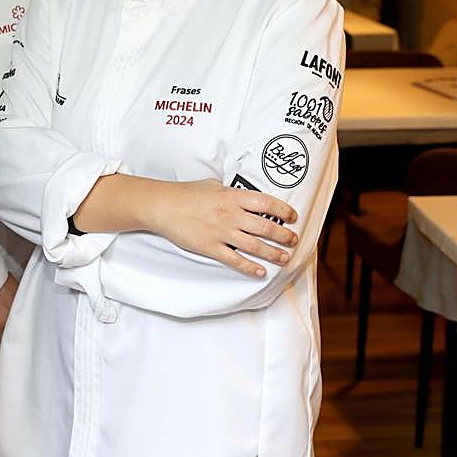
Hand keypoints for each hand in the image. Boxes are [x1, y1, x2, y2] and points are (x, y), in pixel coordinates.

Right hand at [145, 179, 298, 277]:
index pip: (266, 203)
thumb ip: (231, 193)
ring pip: (255, 245)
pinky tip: (260, 271)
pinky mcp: (210, 247)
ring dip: (273, 253)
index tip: (292, 216)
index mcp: (232, 196)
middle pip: (265, 226)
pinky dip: (250, 267)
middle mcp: (230, 214)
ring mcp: (221, 232)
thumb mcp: (213, 185)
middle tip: (293, 240)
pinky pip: (235, 260)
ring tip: (284, 258)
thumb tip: (245, 197)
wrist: (163, 205)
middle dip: (283, 235)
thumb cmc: (186, 193)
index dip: (283, 210)